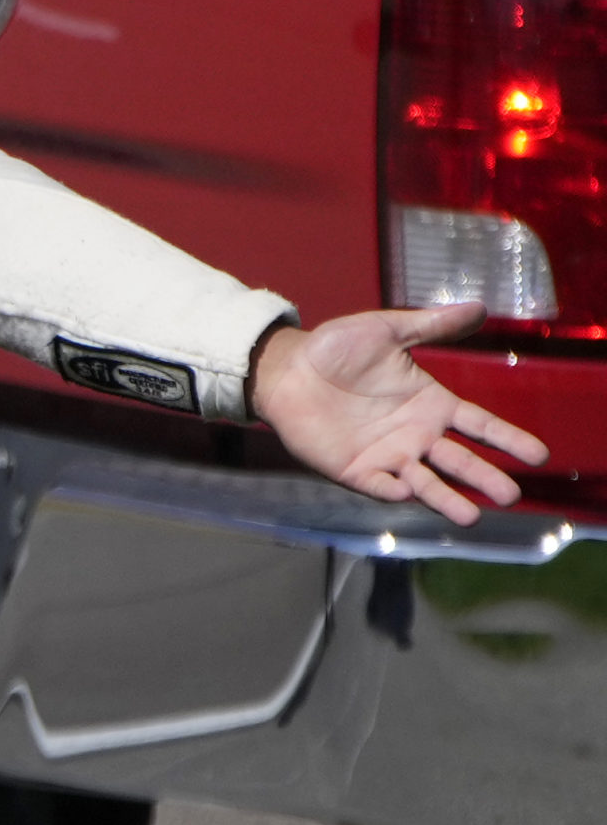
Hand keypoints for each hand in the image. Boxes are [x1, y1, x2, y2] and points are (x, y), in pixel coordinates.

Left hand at [249, 304, 549, 525]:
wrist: (285, 369)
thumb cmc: (335, 349)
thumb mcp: (386, 331)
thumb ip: (431, 325)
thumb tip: (479, 307)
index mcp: (431, 404)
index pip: (480, 425)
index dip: (509, 439)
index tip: (539, 455)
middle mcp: (416, 435)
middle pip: (460, 461)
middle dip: (485, 478)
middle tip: (510, 495)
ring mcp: (387, 456)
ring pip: (426, 483)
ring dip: (447, 500)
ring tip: (471, 517)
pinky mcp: (355, 470)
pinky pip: (379, 486)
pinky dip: (393, 491)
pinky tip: (407, 492)